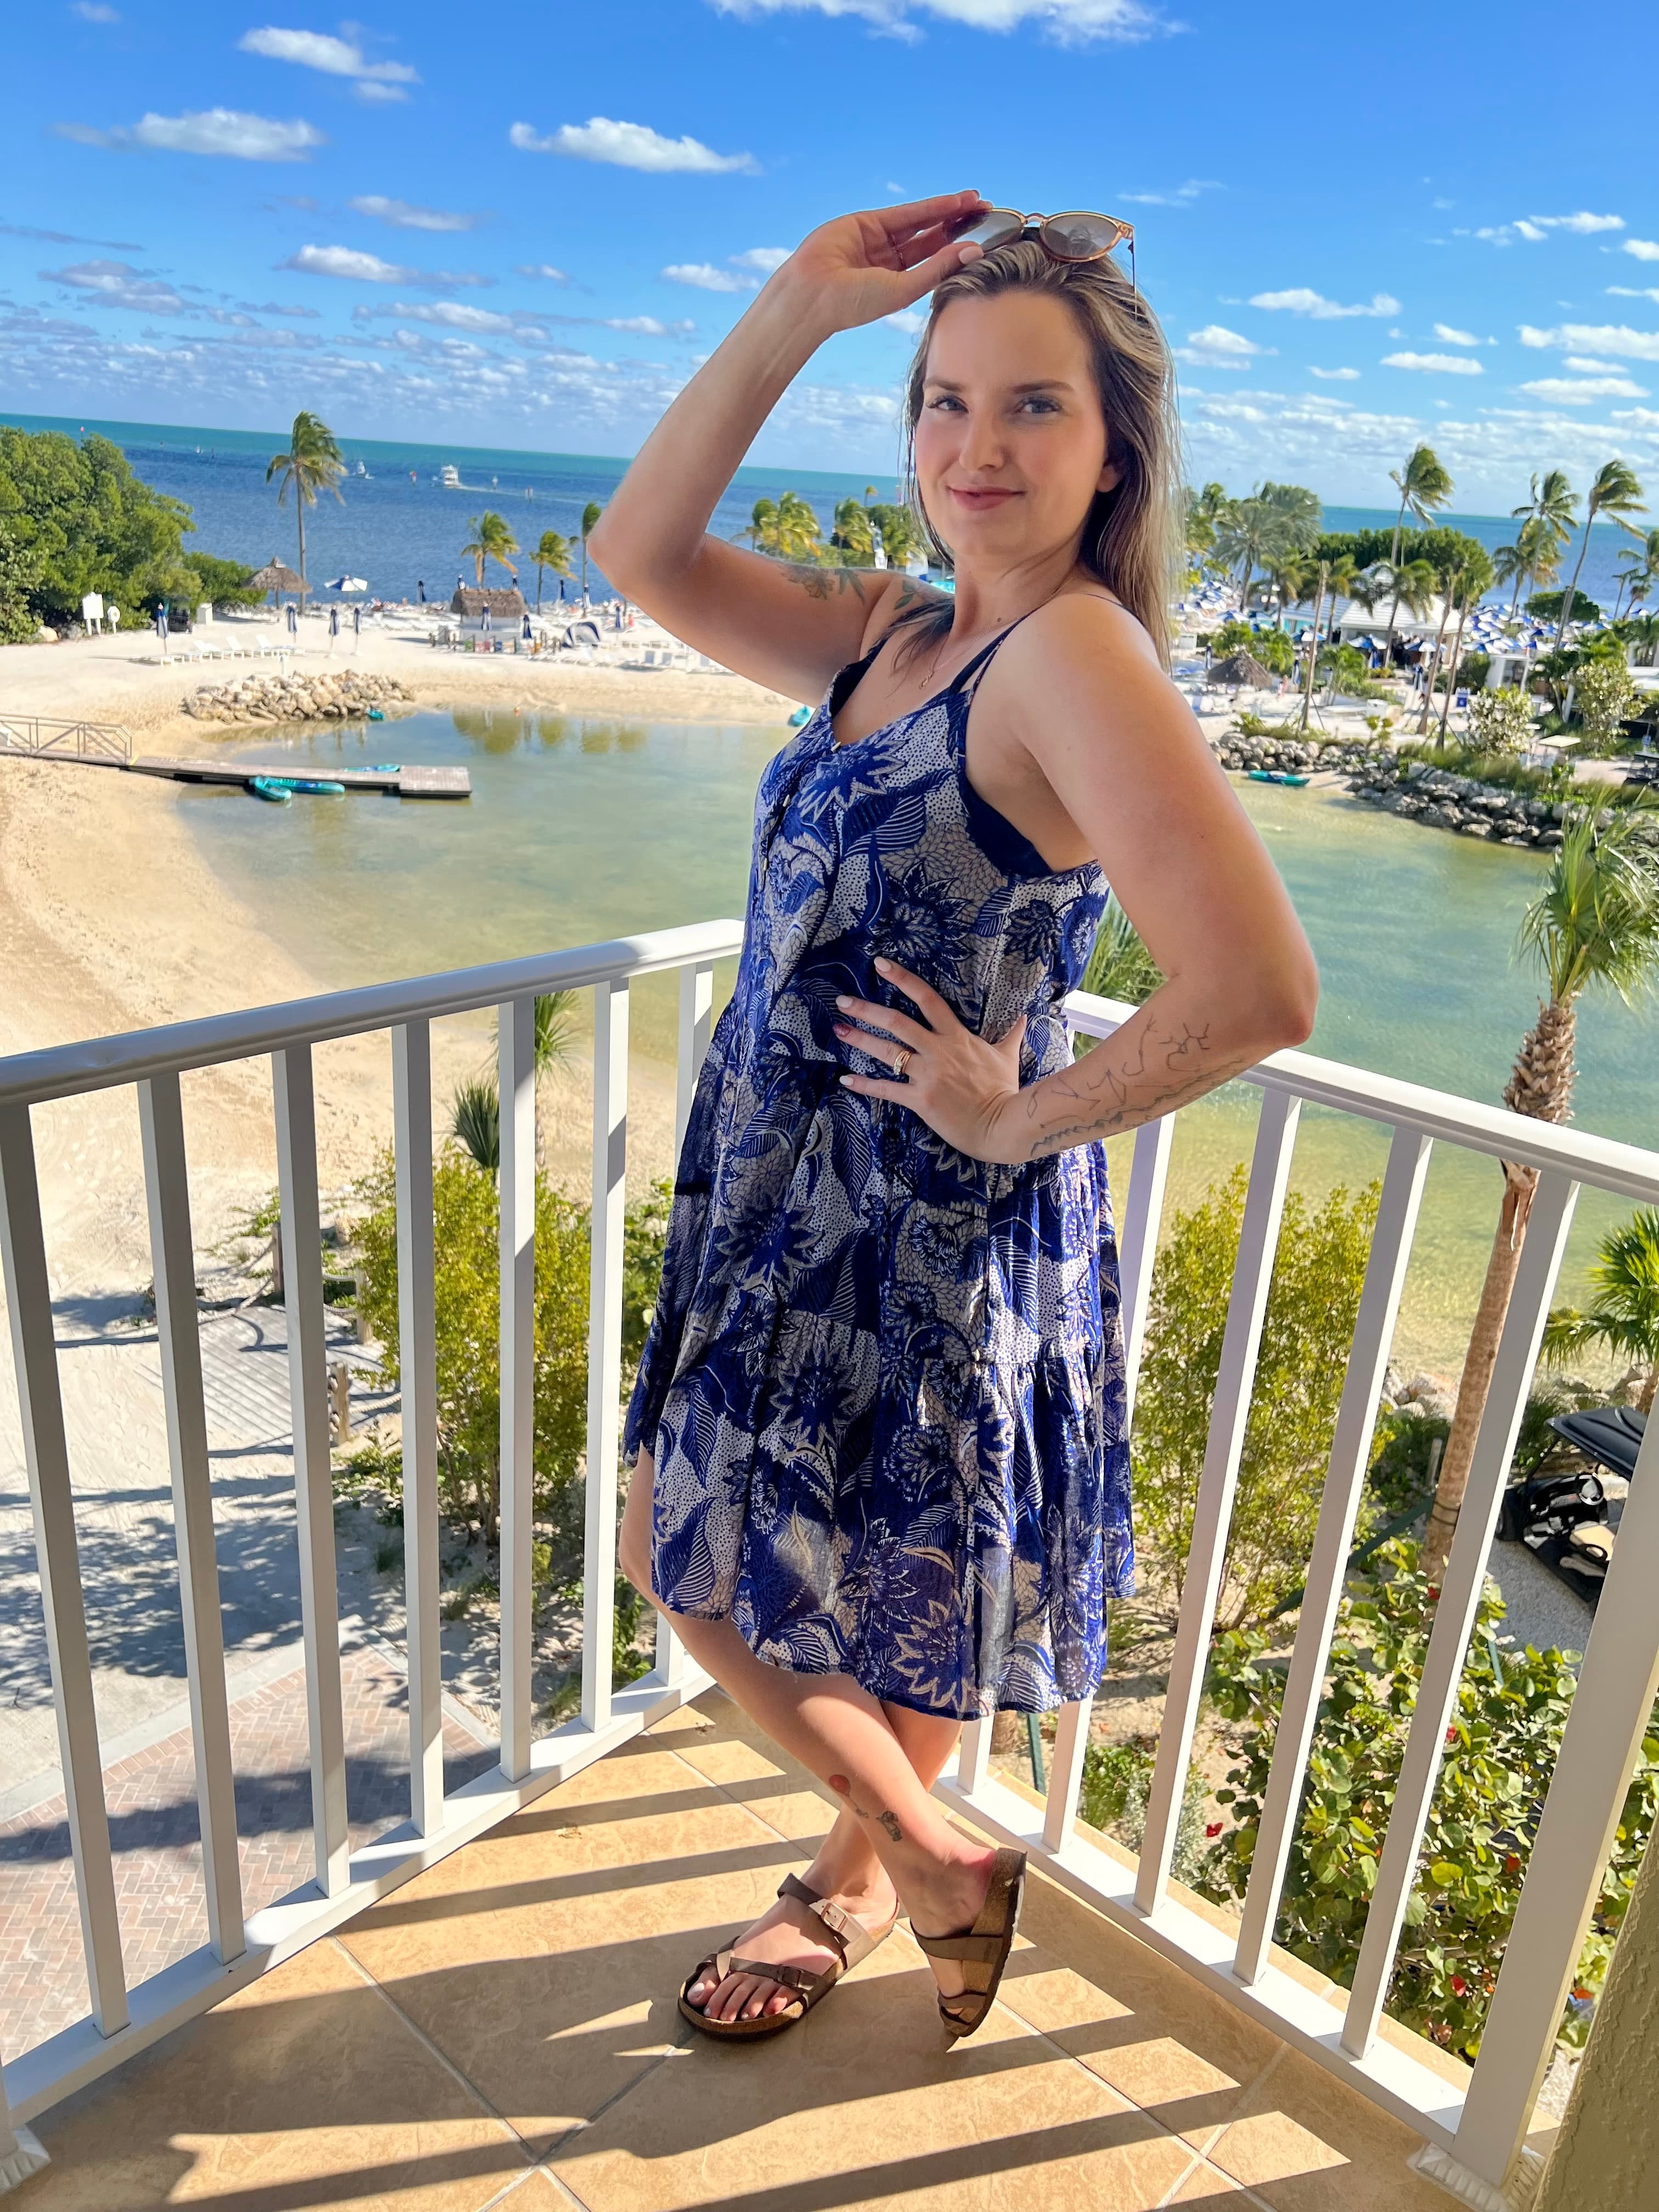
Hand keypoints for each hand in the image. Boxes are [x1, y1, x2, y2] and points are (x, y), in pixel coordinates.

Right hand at [769, 193, 987, 337]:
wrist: (813, 294)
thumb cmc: (854, 304)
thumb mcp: (903, 289)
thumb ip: (936, 269)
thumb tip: (972, 252)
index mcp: (900, 284)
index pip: (936, 263)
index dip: (961, 250)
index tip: (988, 241)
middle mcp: (892, 262)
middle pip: (933, 239)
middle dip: (959, 226)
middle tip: (989, 214)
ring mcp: (880, 241)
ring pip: (922, 223)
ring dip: (949, 212)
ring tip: (977, 203)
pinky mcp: (868, 223)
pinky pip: (905, 213)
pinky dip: (930, 207)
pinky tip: (953, 203)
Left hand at [833, 956, 1026, 1165]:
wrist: (1003, 1124)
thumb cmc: (1004, 1090)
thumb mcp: (1007, 1056)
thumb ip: (1011, 1034)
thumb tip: (1023, 1017)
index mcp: (956, 1036)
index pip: (927, 999)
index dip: (902, 979)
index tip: (880, 965)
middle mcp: (938, 1050)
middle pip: (897, 1022)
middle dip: (866, 1010)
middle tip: (842, 1001)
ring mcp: (928, 1075)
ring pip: (887, 1052)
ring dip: (860, 1039)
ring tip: (838, 1030)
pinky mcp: (920, 1100)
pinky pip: (887, 1089)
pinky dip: (864, 1085)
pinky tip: (846, 1080)